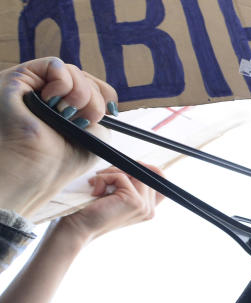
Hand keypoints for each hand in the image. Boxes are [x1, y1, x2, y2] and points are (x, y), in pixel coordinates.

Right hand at [0, 58, 116, 216]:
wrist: (34, 169)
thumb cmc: (60, 161)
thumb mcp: (93, 135)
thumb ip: (100, 112)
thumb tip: (109, 103)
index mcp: (64, 107)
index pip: (91, 86)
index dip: (105, 95)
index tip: (111, 113)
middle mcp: (46, 93)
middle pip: (85, 77)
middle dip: (94, 100)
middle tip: (83, 121)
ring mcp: (33, 84)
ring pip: (73, 71)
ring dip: (81, 95)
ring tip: (65, 116)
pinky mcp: (19, 77)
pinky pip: (55, 64)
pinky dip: (64, 83)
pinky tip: (53, 103)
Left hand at [51, 165, 164, 246]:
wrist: (80, 227)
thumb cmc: (92, 210)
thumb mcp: (116, 195)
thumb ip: (130, 183)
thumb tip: (136, 163)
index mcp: (148, 209)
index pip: (160, 182)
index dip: (148, 170)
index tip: (128, 167)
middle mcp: (149, 209)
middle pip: (146, 173)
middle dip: (122, 168)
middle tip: (103, 177)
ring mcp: (144, 206)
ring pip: (134, 172)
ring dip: (111, 172)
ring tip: (98, 184)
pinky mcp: (134, 201)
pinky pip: (121, 176)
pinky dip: (104, 178)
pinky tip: (96, 191)